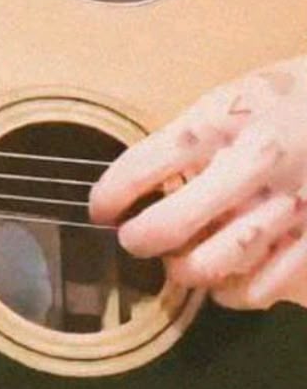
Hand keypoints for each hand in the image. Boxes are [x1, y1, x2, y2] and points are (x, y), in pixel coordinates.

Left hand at [89, 55, 306, 309]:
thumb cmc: (279, 98)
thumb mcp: (227, 97)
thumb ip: (188, 138)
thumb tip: (140, 182)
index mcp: (221, 121)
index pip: (145, 163)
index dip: (111, 194)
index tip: (100, 209)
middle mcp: (252, 163)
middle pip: (176, 223)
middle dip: (141, 239)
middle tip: (132, 240)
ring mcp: (288, 202)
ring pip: (219, 261)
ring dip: (185, 270)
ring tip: (177, 262)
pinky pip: (264, 284)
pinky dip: (235, 291)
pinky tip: (224, 280)